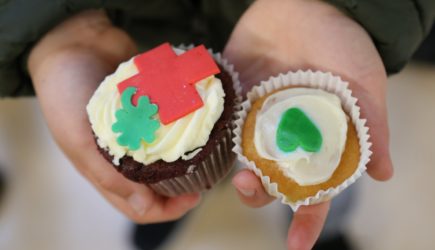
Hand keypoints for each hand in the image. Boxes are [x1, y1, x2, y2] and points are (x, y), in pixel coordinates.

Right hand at [28, 10, 199, 222]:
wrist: (70, 42)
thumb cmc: (65, 93)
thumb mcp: (78, 139)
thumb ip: (107, 173)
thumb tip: (143, 207)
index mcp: (103, 170)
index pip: (139, 206)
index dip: (168, 210)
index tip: (195, 196)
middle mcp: (124, 156)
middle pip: (158, 185)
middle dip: (183, 185)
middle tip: (208, 173)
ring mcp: (137, 131)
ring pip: (168, 154)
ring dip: (188, 154)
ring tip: (211, 148)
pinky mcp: (147, 108)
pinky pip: (169, 123)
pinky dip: (184, 124)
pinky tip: (201, 120)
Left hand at [224, 0, 392, 248]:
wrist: (304, 4)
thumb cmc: (341, 42)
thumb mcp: (363, 83)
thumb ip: (371, 127)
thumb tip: (383, 174)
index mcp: (320, 140)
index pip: (316, 189)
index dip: (307, 219)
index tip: (297, 246)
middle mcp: (287, 136)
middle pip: (271, 181)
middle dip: (261, 194)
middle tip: (251, 186)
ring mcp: (258, 120)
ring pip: (241, 161)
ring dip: (234, 174)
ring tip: (234, 174)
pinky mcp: (236, 100)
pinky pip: (220, 127)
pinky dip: (211, 140)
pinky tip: (201, 147)